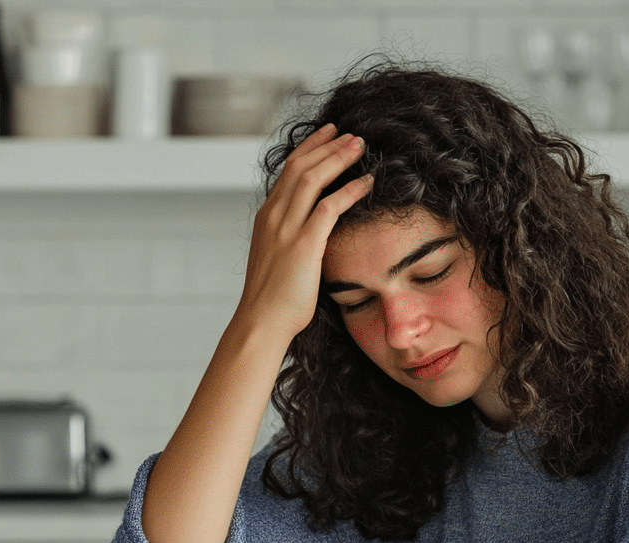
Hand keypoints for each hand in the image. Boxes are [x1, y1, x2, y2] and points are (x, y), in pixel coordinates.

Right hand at [237, 123, 372, 338]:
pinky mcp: (303, 245)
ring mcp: (286, 229)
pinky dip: (349, 190)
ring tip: (360, 147)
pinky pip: (329, 207)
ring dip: (338, 158)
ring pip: (312, 178)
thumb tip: (312, 233)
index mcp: (267, 218)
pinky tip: (367, 182)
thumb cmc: (273, 300)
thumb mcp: (278, 259)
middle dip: (327, 145)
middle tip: (351, 134)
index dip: (310, 148)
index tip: (329, 134)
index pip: (288, 171)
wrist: (262, 321)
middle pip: (299, 166)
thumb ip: (291, 238)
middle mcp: (273, 216)